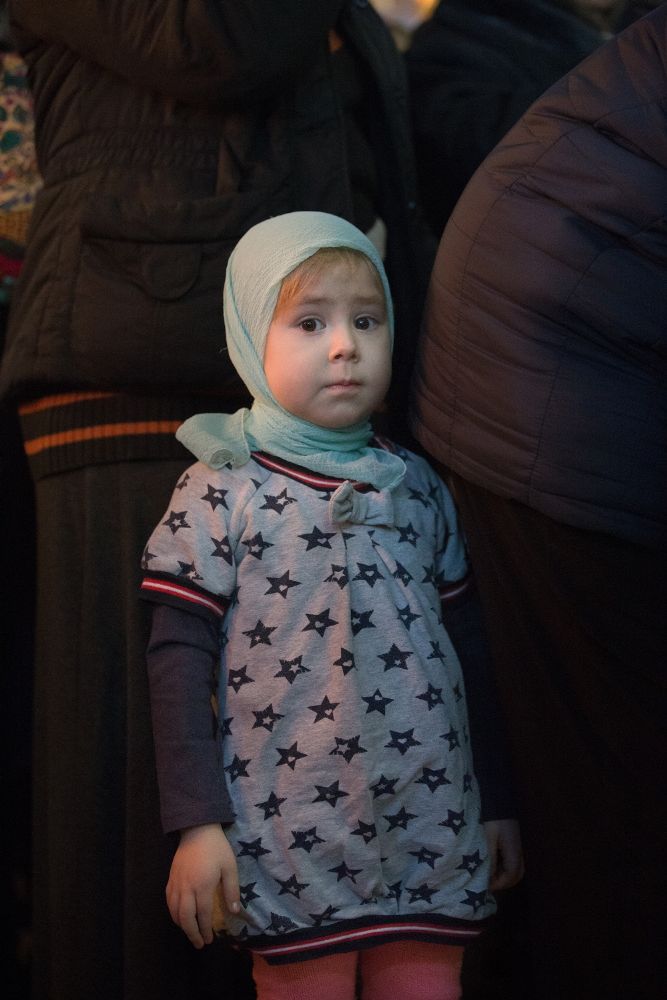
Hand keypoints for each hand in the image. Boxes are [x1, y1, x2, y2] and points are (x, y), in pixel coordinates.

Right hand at [166, 824, 239, 947]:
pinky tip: (178, 917)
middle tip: (199, 944)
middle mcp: (187, 888)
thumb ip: (232, 890)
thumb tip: (235, 912)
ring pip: (174, 911)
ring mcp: (176, 883)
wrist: (197, 829)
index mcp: (203, 886)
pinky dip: (172, 913)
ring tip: (190, 933)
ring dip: (181, 926)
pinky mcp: (170, 878)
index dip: (206, 929)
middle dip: (192, 933)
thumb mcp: (230, 867)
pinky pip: (168, 901)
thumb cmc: (217, 848)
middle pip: (186, 918)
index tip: (210, 940)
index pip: (203, 914)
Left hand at [483, 818, 523, 891]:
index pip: (512, 874)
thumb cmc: (492, 819)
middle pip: (517, 874)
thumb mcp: (487, 839)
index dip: (499, 883)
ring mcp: (517, 845)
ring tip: (489, 876)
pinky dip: (504, 867)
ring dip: (504, 875)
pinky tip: (492, 864)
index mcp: (514, 850)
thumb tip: (488, 879)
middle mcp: (519, 850)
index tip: (485, 885)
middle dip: (504, 882)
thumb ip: (489, 860)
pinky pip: (512, 860)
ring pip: (516, 868)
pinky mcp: (513, 841)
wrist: (497, 799)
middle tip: (488, 884)